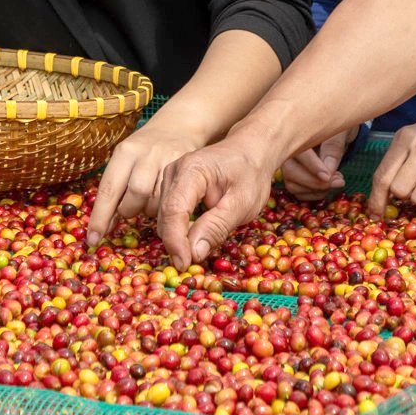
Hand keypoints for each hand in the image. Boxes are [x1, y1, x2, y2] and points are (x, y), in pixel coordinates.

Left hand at [87, 123, 200, 248]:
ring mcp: (168, 159)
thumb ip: (115, 189)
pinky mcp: (188, 167)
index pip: (109, 189)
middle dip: (129, 209)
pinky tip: (164, 199)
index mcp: (125, 152)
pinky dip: (165, 206)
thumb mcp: (126, 160)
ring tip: (148, 200)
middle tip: (130, 208)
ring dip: (148, 210)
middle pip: (136, 195)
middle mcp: (146, 154)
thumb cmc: (145, 150)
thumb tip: (103, 227)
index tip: (93, 240)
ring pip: (157, 199)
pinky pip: (174, 198)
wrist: (178, 127)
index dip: (100, 218)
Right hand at [156, 136, 275, 267]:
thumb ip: (217, 227)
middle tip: (195, 265)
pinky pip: (169, 212)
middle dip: (177, 243)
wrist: (251, 149)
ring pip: (164, 216)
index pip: (174, 211)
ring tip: (201, 247)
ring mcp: (170, 177)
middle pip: (165, 216)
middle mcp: (174, 171)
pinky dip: (180, 228)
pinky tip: (197, 234)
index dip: (176, 242)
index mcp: (191, 171)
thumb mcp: (242, 203)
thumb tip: (193, 254)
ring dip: (178, 237)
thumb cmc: (250, 173)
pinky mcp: (172, 185)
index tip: (185, 265)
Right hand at [282, 129, 352, 201]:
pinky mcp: (292, 177)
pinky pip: (298, 192)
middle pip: (290, 172)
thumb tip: (326, 173)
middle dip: (315, 182)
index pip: (297, 153)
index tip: (328, 176)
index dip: (311, 166)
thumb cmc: (336, 129)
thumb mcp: (339, 133)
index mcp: (294, 132)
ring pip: (292, 185)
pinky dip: (315, 194)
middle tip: (339, 181)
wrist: (335, 133)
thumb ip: (333, 149)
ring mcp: (287, 165)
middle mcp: (285, 149)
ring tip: (337, 180)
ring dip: (316, 190)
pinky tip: (328, 185)